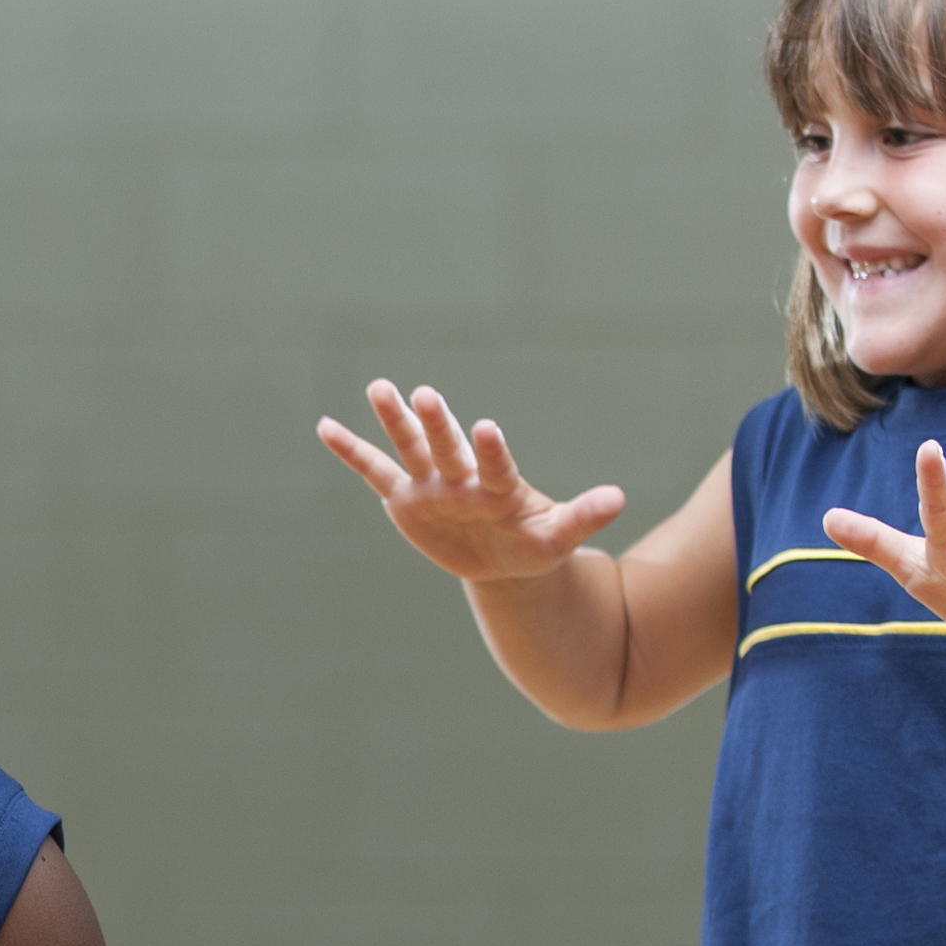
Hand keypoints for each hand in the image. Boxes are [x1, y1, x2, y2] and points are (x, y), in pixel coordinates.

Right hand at [317, 376, 627, 582]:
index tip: (487, 427)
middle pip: (447, 447)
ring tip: (379, 387)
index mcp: (498, 485)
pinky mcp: (406, 499)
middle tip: (425, 394)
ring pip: (409, 448)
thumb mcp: (558, 537)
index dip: (490, 449)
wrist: (503, 558)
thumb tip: (620, 498)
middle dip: (436, 424)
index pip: (494, 464)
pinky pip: (374, 473)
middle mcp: (462, 478)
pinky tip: (326, 427)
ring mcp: (431, 486)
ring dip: (394, 420)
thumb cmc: (533, 543)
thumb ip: (583, 516)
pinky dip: (352, 452)